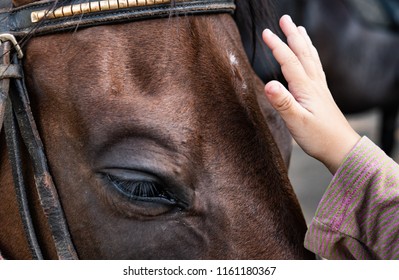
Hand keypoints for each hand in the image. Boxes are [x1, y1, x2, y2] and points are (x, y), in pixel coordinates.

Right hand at [262, 15, 360, 173]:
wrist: (341, 147)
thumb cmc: (318, 137)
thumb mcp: (297, 122)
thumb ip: (282, 103)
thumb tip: (268, 83)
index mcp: (305, 88)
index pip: (288, 61)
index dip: (276, 46)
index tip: (265, 32)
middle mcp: (314, 83)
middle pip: (302, 53)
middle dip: (292, 35)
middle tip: (284, 19)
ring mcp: (319, 88)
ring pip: (311, 58)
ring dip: (303, 42)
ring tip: (299, 29)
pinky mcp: (321, 94)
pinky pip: (316, 68)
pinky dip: (311, 56)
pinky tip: (310, 56)